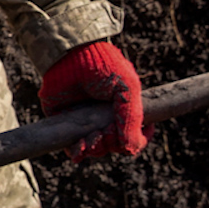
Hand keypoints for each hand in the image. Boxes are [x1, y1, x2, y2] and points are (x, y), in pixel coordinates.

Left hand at [38, 41, 146, 160]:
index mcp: (124, 109)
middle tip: (105, 131)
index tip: (141, 132)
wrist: (70, 55)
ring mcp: (87, 121)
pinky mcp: (67, 123)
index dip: (138, 139)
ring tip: (92, 137)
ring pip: (96, 149)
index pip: (136, 135)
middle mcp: (106, 118)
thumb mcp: (126, 88)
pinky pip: (74, 148)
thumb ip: (131, 118)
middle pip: (115, 146)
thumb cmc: (103, 66)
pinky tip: (80, 148)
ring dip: (96, 149)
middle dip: (113, 144)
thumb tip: (131, 149)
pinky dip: (78, 152)